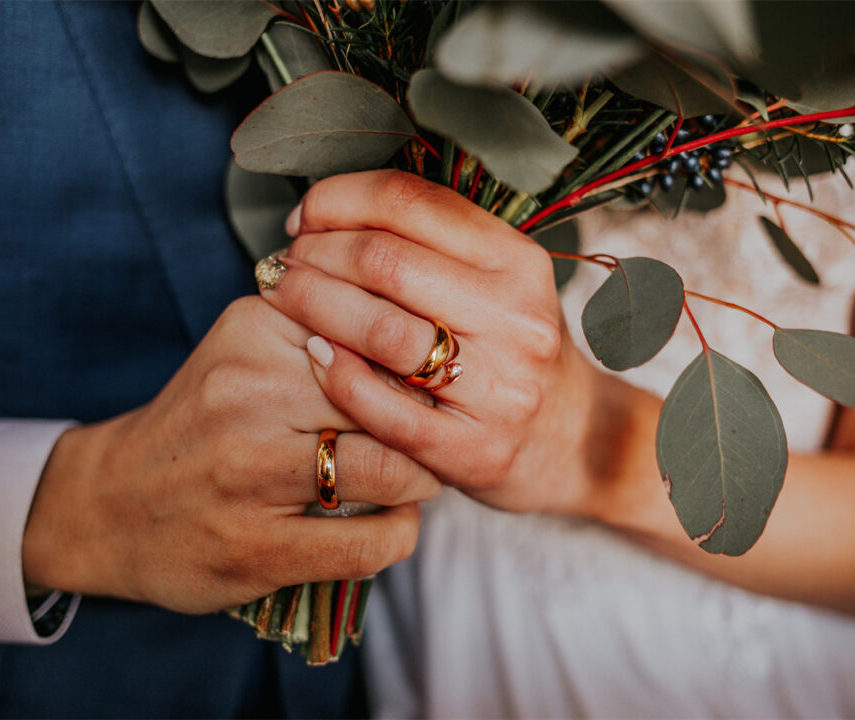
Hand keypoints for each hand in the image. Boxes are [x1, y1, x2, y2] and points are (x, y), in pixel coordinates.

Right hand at [22, 296, 437, 613]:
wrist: (108, 505)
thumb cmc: (201, 425)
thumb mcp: (247, 350)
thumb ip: (324, 331)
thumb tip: (425, 342)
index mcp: (254, 330)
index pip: (378, 332)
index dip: (418, 364)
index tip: (426, 384)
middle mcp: (248, 394)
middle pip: (392, 399)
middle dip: (427, 424)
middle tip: (433, 438)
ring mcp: (248, 474)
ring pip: (391, 469)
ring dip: (420, 480)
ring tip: (413, 480)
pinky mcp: (255, 547)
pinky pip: (369, 542)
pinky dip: (399, 534)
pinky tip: (389, 524)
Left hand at [258, 170, 598, 512]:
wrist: (570, 441)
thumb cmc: (512, 353)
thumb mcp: (497, 284)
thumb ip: (433, 245)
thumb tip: (332, 209)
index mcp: (517, 262)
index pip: (410, 201)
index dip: (339, 199)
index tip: (306, 217)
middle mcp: (516, 318)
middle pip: (384, 260)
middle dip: (315, 253)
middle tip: (284, 263)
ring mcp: (499, 387)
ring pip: (380, 329)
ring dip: (312, 305)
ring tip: (284, 298)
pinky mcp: (473, 449)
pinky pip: (384, 406)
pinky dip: (336, 375)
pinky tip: (314, 355)